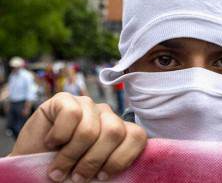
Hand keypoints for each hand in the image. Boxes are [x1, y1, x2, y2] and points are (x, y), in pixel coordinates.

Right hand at [10, 92, 146, 181]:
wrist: (31, 165)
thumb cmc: (66, 170)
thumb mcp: (94, 173)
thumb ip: (112, 166)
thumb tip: (132, 172)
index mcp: (119, 131)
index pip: (137, 136)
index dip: (121, 159)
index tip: (102, 176)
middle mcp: (106, 114)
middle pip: (114, 132)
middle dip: (93, 160)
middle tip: (77, 177)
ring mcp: (86, 104)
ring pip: (89, 129)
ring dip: (71, 156)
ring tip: (59, 170)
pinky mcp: (64, 99)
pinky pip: (71, 115)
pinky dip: (59, 136)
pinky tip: (52, 143)